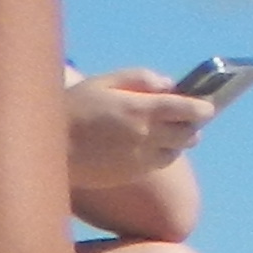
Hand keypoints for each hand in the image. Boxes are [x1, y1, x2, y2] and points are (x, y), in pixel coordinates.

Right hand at [62, 67, 212, 187]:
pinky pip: (159, 163)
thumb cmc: (73, 107)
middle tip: (182, 116)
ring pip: (177, 151)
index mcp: (141, 109)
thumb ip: (140, 79)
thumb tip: (169, 84)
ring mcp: (142, 158)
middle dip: (190, 124)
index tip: (206, 106)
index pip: (190, 110)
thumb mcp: (103, 82)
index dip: (203, 108)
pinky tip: (145, 144)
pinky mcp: (134, 173)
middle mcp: (147, 136)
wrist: (47, 146)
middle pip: (190, 133)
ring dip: (176, 140)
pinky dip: (161, 153)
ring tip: (159, 129)